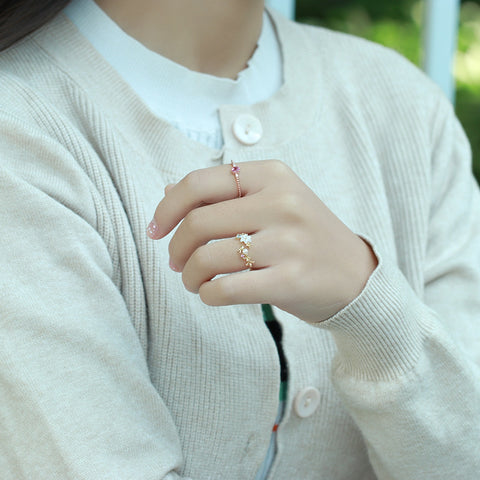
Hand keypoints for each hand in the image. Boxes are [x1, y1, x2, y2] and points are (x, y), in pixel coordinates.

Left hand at [147, 160, 377, 322]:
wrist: (355, 275)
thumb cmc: (304, 236)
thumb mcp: (272, 201)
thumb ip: (222, 194)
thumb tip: (167, 192)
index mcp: (272, 175)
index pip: (199, 183)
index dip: (167, 208)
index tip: (156, 230)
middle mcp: (281, 203)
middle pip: (198, 223)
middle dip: (175, 248)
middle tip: (176, 262)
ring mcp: (287, 242)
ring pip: (208, 258)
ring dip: (188, 275)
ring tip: (192, 281)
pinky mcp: (290, 280)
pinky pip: (225, 289)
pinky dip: (206, 295)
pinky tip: (210, 294)